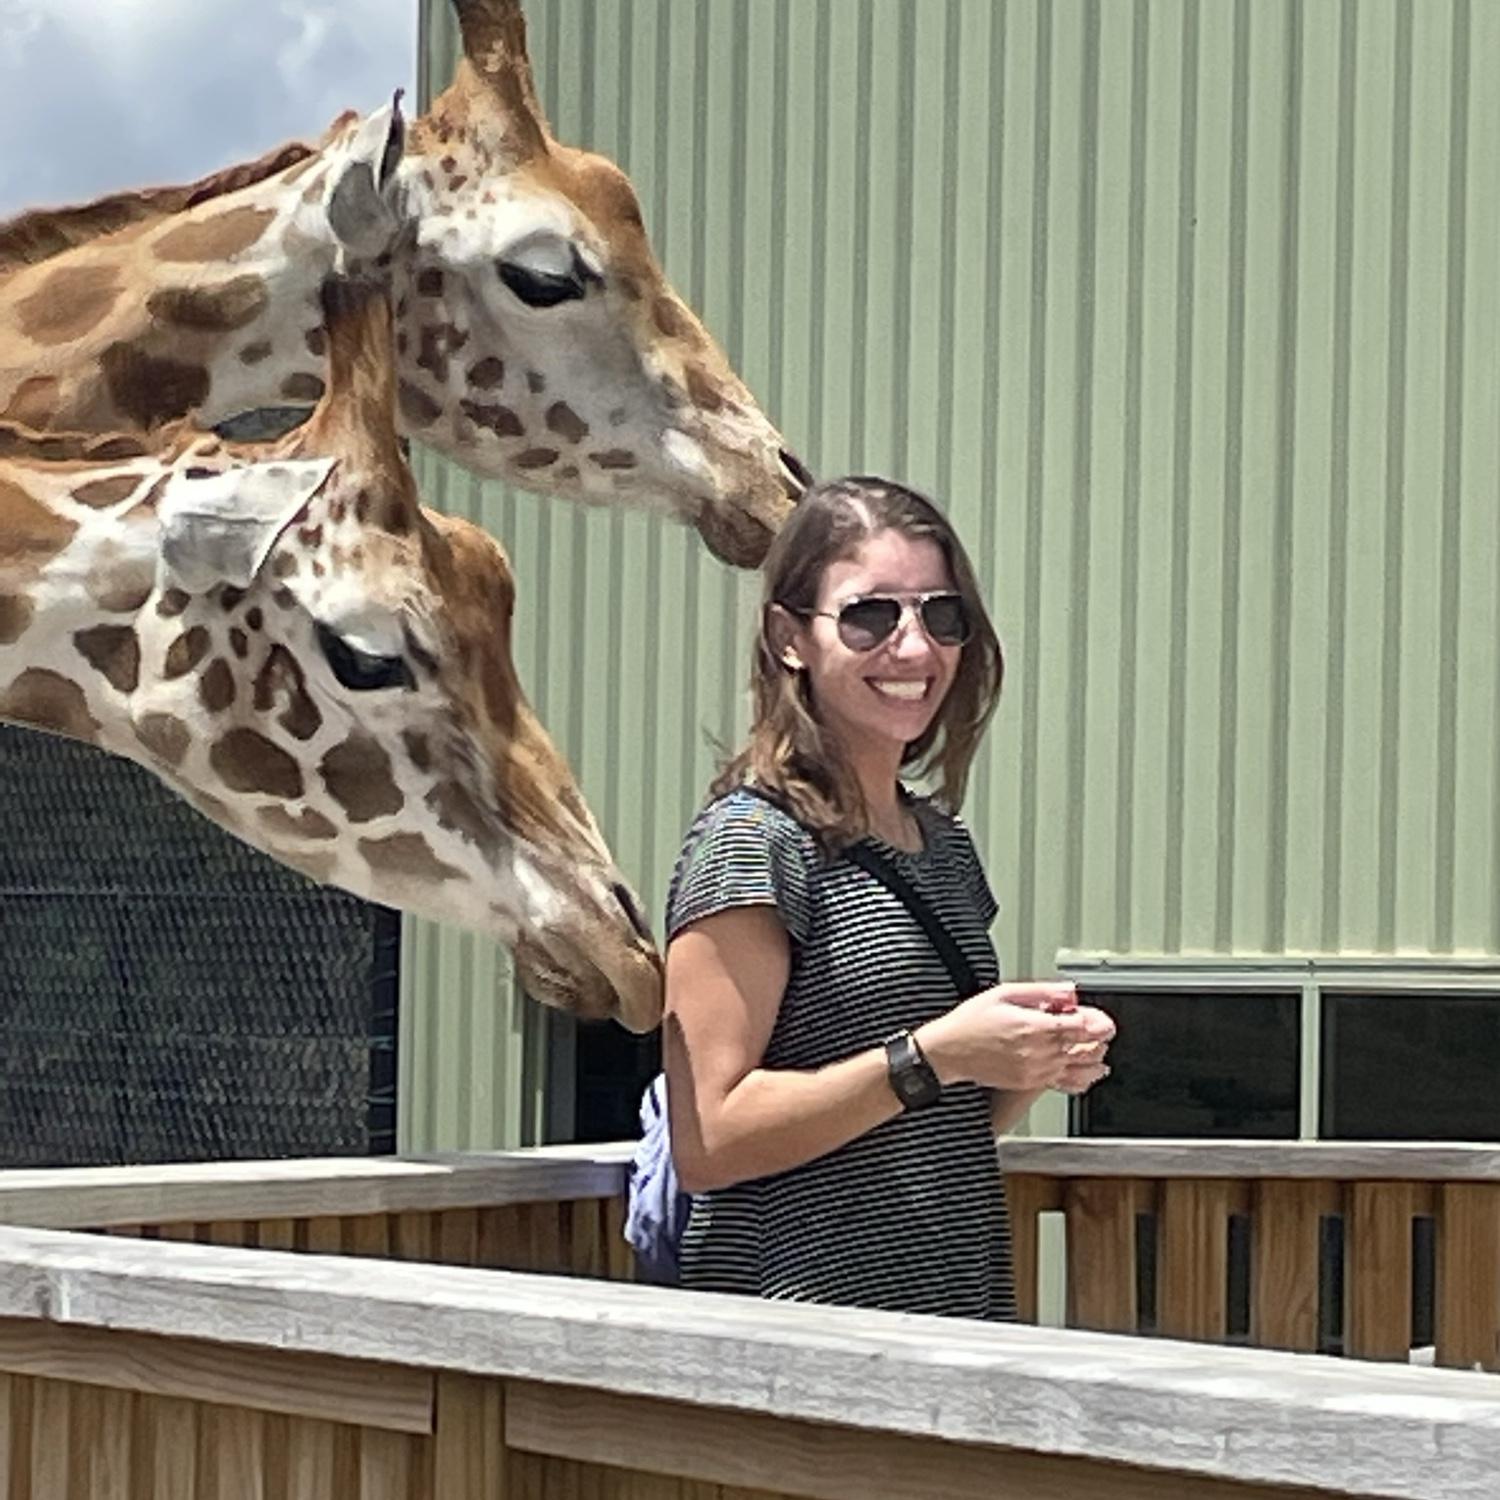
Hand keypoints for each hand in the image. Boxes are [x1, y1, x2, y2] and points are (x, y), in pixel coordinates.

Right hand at [917, 986, 1114, 1094]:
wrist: (949, 1051)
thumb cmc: (971, 1022)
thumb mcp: (1004, 994)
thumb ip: (1042, 992)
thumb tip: (1069, 992)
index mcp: (1035, 1027)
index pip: (1082, 1028)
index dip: (1098, 1023)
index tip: (1103, 1020)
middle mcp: (1039, 1052)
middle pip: (1085, 1048)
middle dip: (1097, 1039)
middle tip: (1101, 1029)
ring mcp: (1036, 1071)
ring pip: (1079, 1069)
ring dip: (1094, 1060)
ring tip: (1098, 1051)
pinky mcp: (1030, 1083)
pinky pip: (1065, 1084)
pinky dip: (1081, 1080)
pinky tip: (1086, 1074)